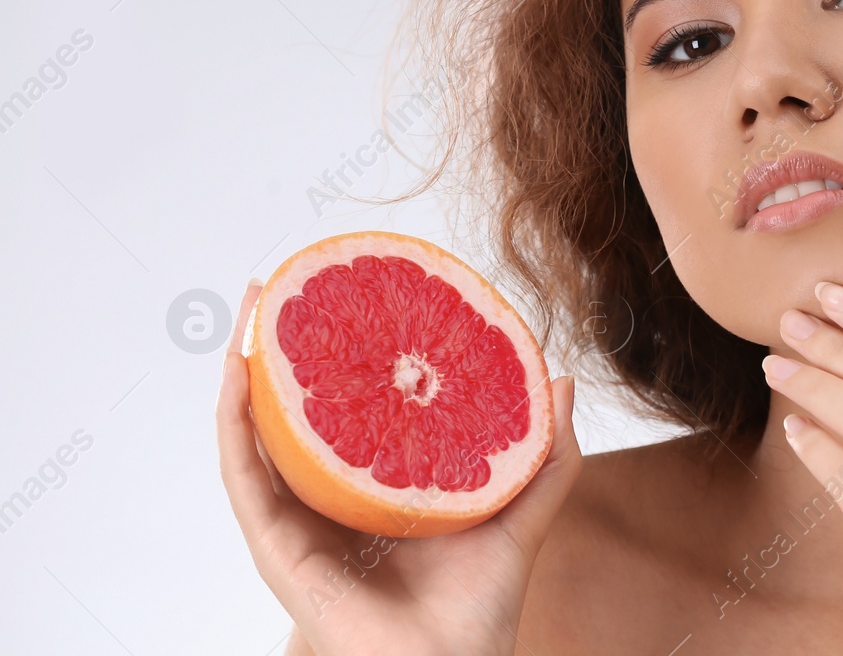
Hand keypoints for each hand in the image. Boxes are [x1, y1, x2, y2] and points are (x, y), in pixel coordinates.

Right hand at [216, 279, 581, 655]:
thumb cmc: (480, 606)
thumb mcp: (521, 511)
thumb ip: (544, 451)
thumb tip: (558, 377)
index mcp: (379, 489)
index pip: (352, 412)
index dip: (343, 358)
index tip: (348, 298)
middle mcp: (332, 500)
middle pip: (297, 413)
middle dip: (284, 348)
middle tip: (284, 285)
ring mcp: (298, 521)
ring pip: (258, 433)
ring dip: (246, 368)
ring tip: (253, 309)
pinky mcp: (275, 546)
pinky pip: (243, 475)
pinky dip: (235, 422)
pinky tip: (239, 374)